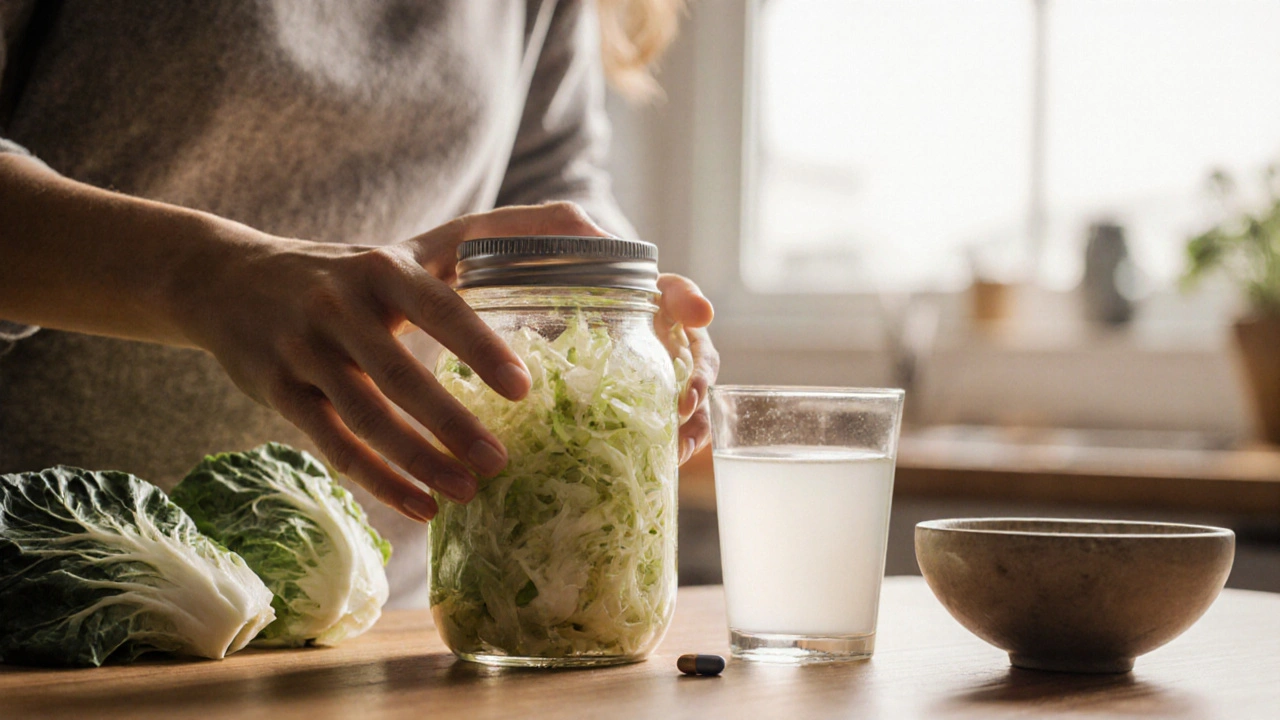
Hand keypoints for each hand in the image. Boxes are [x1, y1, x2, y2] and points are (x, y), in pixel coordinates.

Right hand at [178, 202, 607, 522]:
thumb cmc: (348, 270)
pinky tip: (419, 506)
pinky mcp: (276, 391)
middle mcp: (338, 305)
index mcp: (384, 268)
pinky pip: (331, 444)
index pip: (438, 307)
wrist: (229, 279)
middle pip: (399, 375)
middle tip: (501, 462)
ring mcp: (303, 350)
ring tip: (467, 492)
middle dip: (451, 424)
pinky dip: (377, 479)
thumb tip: (596, 229)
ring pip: (364, 417)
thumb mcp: (408, 248)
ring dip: (417, 461)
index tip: (523, 387)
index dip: (479, 347)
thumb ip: (486, 245)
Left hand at [655, 275, 718, 465]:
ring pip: (682, 424)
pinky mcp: (646, 404)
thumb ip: (685, 297)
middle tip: (681, 450)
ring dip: (678, 444)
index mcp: (696, 348)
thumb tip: (705, 313)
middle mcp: (687, 375)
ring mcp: (668, 392)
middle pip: (700, 407)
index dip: (699, 385)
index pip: (704, 368)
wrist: (620, 301)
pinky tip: (641, 459)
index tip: (688, 399)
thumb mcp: (669, 289)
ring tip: (668, 463)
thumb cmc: (651, 294)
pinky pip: (654, 428)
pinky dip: (653, 444)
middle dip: (694, 430)